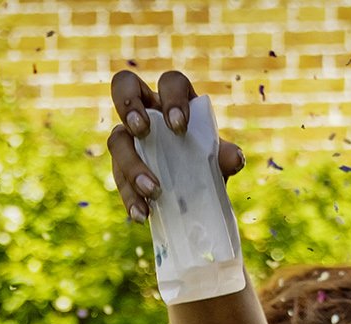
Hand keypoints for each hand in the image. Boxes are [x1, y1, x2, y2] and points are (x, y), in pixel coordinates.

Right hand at [108, 68, 247, 221]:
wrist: (196, 195)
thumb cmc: (206, 163)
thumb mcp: (218, 160)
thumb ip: (226, 157)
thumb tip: (234, 158)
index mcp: (174, 100)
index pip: (170, 82)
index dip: (171, 97)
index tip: (179, 126)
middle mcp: (147, 111)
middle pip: (123, 86)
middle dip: (129, 106)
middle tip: (143, 131)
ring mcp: (129, 137)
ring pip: (116, 139)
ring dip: (131, 165)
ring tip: (153, 190)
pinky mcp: (121, 166)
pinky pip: (118, 178)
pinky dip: (130, 197)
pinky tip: (143, 214)